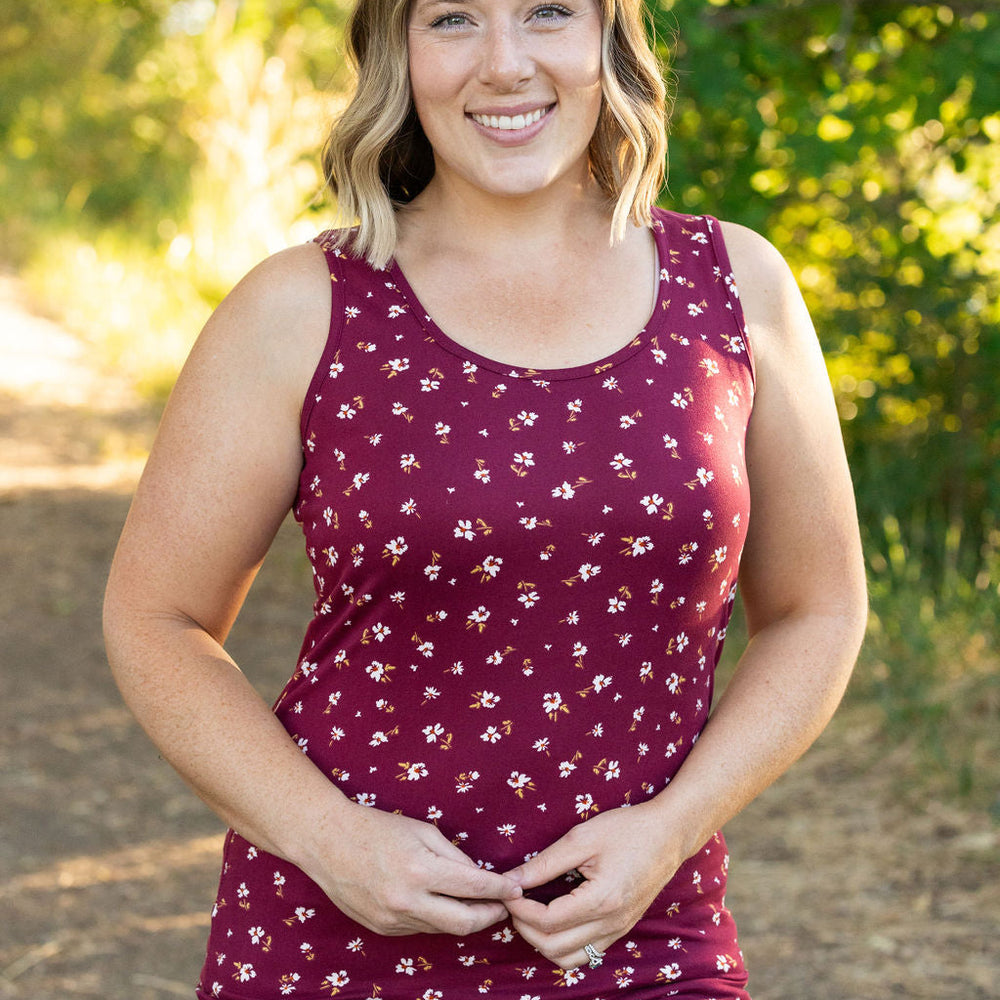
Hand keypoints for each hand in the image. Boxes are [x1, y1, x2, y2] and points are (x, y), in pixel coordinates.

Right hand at [304, 803, 522, 936]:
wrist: (327, 842)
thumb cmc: (377, 827)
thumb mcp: (422, 831)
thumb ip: (454, 856)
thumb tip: (480, 877)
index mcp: (421, 870)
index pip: (474, 888)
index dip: (500, 890)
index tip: (515, 889)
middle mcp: (408, 901)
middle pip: (464, 923)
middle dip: (490, 916)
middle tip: (503, 906)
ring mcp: (393, 919)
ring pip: (442, 928)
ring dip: (464, 918)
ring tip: (477, 905)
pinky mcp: (383, 929)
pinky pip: (420, 928)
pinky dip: (437, 918)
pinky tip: (442, 904)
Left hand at [502, 804, 680, 968]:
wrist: (669, 834)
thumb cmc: (627, 829)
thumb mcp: (582, 838)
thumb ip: (545, 863)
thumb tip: (513, 880)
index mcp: (602, 900)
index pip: (548, 921)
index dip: (521, 910)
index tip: (509, 892)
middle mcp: (612, 923)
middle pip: (554, 947)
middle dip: (526, 929)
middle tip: (514, 904)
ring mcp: (619, 930)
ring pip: (570, 959)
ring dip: (543, 943)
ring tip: (531, 915)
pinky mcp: (622, 929)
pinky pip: (586, 953)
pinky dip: (563, 946)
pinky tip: (554, 920)